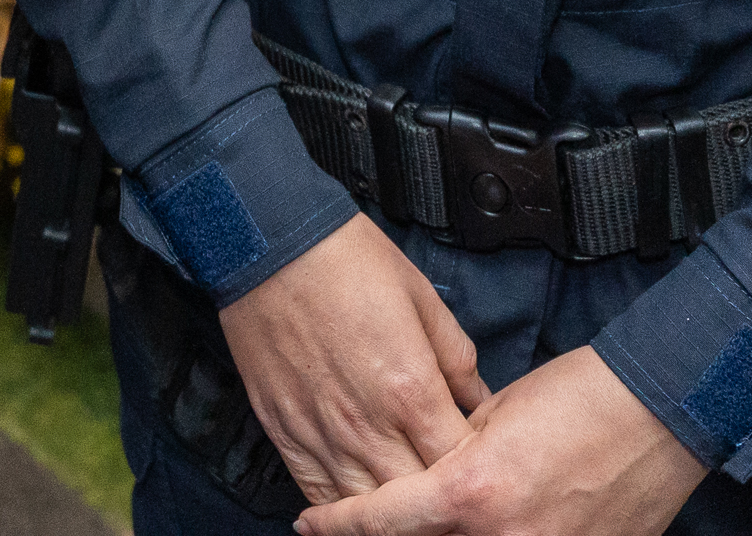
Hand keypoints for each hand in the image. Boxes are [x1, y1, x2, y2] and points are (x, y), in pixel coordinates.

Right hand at [216, 217, 484, 502]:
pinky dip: (338, 508)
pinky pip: (316, 493)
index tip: (480, 465)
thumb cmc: (345, 260)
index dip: (476, 472)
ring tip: (404, 503)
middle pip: (416, 501)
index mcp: (411, 390)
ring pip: (365, 510)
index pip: (459, 466)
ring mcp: (322, 434)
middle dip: (437, 502)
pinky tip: (354, 502)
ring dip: (389, 511)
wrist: (271, 242)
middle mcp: (368, 424)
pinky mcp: (284, 432)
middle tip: (448, 491)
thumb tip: (478, 397)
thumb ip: (456, 357)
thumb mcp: (421, 296)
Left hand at [296, 347, 706, 535]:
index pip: (380, 521)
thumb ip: (448, 448)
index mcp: (469, 491)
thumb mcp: (494, 413)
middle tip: (354, 526)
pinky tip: (480, 531)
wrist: (658, 416)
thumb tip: (417, 468)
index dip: (336, 525)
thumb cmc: (580, 398)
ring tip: (420, 525)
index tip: (310, 524)